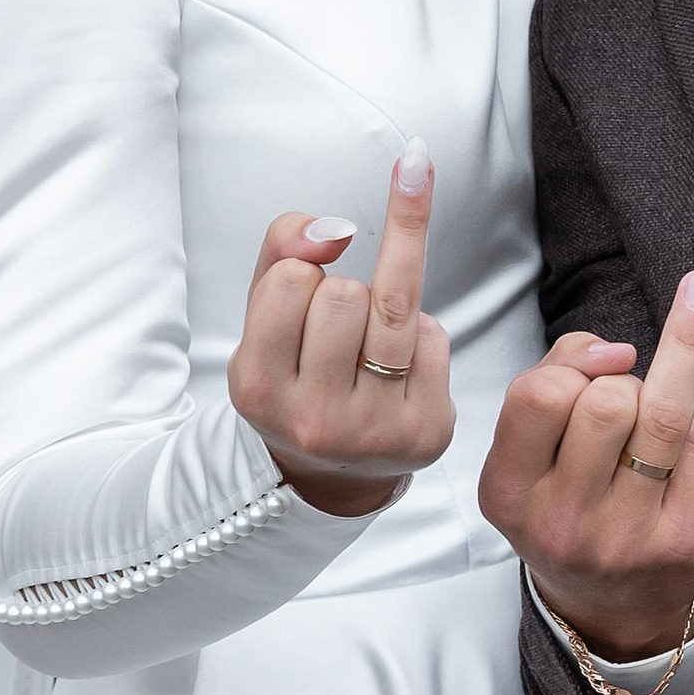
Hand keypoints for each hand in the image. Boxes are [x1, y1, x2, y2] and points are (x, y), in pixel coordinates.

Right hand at [226, 147, 453, 517]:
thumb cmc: (297, 368)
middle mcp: (313, 419)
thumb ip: (284, 244)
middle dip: (345, 291)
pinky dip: (421, 332)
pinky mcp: (426, 430)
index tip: (302, 292)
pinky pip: (435, 333)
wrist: (333, 466)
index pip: (292, 278)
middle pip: (345, 292)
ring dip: (384, 303)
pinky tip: (400, 368)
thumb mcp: (266, 308)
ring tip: (367, 339)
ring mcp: (373, 431)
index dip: (304, 271)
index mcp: (258, 388)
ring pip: (395, 306)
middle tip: (336, 330)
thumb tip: (336, 229)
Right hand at [478, 272, 693, 661]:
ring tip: (654, 410)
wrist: (611, 608)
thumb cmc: (570, 496)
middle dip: (621, 384)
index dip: (575, 363)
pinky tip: (678, 459)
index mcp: (509, 492)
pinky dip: (693, 430)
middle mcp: (563, 522)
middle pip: (607, 400)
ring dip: (662, 393)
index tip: (599, 364)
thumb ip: (558, 370)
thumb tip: (619, 351)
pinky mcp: (685, 542)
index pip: (539, 393)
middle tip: (621, 413)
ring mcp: (626, 538)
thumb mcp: (533, 445)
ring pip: (663, 414)